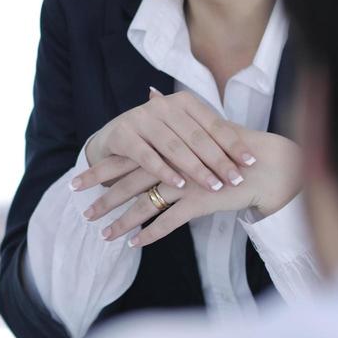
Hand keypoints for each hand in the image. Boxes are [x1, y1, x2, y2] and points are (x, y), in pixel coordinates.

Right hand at [78, 88, 256, 191]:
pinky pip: (147, 156)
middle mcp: (163, 106)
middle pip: (196, 136)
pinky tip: (180, 185)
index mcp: (183, 102)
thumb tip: (248, 156)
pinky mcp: (122, 135)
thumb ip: (208, 139)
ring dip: (196, 168)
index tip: (250, 163)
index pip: (213, 123)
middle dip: (218, 160)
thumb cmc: (156, 137)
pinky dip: (165, 171)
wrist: (112, 137)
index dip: (233, 143)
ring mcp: (141, 119)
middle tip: (235, 180)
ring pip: (174, 147)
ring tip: (213, 186)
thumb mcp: (182, 132)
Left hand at [83, 128, 301, 247]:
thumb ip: (171, 120)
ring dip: (121, 222)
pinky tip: (134, 244)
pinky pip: (168, 221)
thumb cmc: (230, 148)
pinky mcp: (198, 200)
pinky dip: (150, 234)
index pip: (124, 159)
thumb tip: (151, 93)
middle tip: (83, 214)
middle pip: (128, 183)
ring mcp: (183, 182)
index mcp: (164, 146)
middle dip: (103, 200)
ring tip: (102, 235)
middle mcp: (170, 163)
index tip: (75, 183)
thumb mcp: (198, 129)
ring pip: (144, 205)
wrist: (262, 164)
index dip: (99, 171)